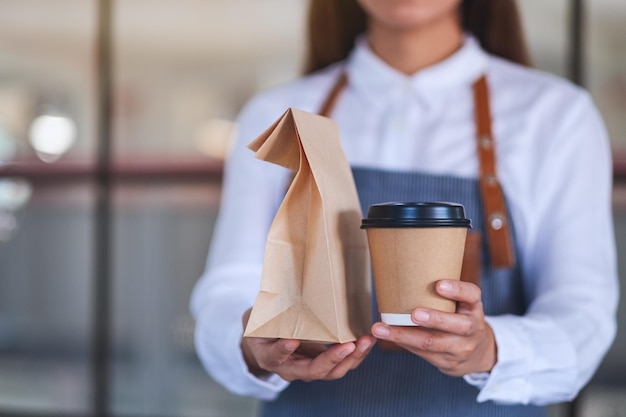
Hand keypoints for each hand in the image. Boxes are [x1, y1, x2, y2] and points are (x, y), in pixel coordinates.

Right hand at [240, 308, 375, 381]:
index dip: (283, 350)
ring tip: (366, 342)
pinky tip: (368, 340)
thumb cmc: (261, 329)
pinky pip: (341, 364)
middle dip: (333, 359)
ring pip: (332, 371)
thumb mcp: (258, 322)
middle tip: (348, 345)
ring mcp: (308, 369)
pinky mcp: (323, 365)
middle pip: (313, 371)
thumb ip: (269, 314)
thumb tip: (281, 287)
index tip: (291, 341)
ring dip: (352, 358)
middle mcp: (290, 369)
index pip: (275, 356)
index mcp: (270, 357)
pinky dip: (355, 354)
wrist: (265, 347)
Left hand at [371, 280, 495, 376]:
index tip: (439, 285)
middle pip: (457, 325)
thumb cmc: (459, 317)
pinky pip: (422, 352)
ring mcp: (460, 347)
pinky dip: (403, 342)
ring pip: (432, 343)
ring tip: (381, 329)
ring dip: (404, 336)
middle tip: (413, 313)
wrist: (477, 353)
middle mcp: (472, 328)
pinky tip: (387, 336)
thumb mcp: (460, 304)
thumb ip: (442, 295)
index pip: (471, 295)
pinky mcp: (446, 361)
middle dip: (434, 319)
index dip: (457, 290)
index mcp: (474, 307)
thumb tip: (402, 276)